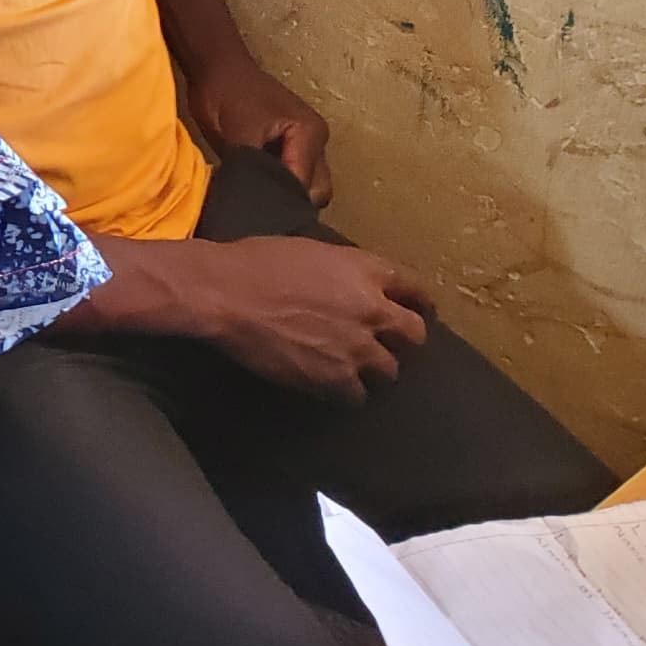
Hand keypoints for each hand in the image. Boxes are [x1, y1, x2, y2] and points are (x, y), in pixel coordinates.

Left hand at [189, 53, 333, 205]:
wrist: (216, 70)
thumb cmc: (228, 93)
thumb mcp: (240, 134)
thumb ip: (254, 169)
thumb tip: (257, 200)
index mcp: (310, 134)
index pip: (304, 184)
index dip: (280, 201)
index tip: (257, 213)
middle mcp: (315, 143)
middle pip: (315, 192)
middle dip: (289, 203)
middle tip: (257, 210)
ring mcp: (303, 147)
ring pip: (304, 188)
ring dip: (281, 196)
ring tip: (253, 202)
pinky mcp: (287, 150)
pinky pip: (289, 178)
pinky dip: (274, 188)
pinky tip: (253, 193)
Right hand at [196, 235, 432, 404]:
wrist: (226, 294)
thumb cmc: (256, 262)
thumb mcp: (310, 250)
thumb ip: (343, 271)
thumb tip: (350, 286)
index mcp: (365, 270)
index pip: (414, 287)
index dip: (419, 300)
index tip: (419, 308)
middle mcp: (372, 311)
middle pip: (415, 335)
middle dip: (404, 339)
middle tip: (389, 343)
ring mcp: (357, 349)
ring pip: (390, 371)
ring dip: (374, 368)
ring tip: (355, 367)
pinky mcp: (335, 379)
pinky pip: (357, 395)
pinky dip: (346, 390)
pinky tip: (331, 383)